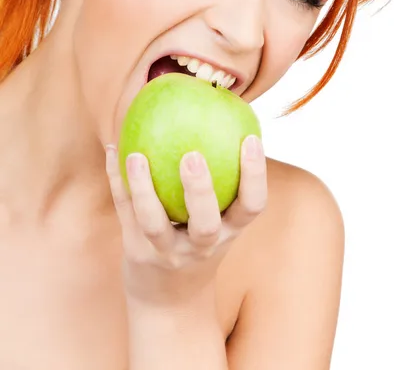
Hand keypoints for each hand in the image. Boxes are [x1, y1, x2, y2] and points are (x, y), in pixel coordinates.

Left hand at [105, 135, 266, 309]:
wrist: (169, 301)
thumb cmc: (198, 243)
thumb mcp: (220, 221)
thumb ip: (224, 181)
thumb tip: (222, 117)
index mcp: (229, 232)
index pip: (252, 207)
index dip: (255, 175)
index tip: (251, 138)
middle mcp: (202, 247)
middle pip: (205, 224)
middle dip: (200, 191)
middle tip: (192, 156)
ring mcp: (167, 252)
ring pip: (154, 224)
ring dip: (143, 189)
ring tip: (135, 155)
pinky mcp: (137, 252)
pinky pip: (125, 212)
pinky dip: (117, 180)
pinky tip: (112, 150)